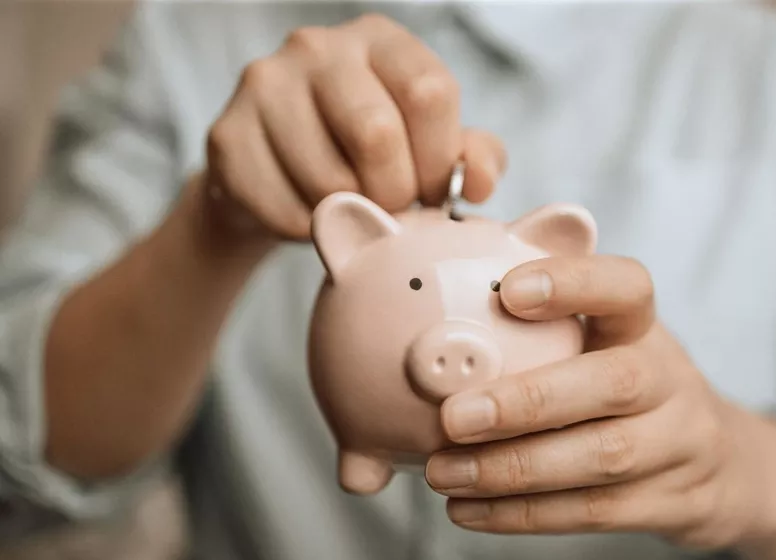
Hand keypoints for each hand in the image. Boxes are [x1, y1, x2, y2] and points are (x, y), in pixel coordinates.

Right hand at [202, 13, 504, 242]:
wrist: (276, 176)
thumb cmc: (364, 157)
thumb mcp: (428, 146)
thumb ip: (470, 156)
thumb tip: (479, 181)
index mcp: (379, 41)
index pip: (429, 93)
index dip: (440, 160)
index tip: (432, 189)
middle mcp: (318, 48)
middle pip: (377, 134)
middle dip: (396, 193)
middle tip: (391, 208)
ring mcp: (264, 85)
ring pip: (330, 180)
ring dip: (353, 217)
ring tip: (352, 211)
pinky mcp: (227, 136)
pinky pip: (288, 210)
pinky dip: (313, 232)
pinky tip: (314, 218)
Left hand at [424, 255, 775, 559]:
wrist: (724, 467)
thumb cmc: (631, 388)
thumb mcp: (607, 340)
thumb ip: (547, 310)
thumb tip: (454, 267)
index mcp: (644, 329)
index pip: (627, 288)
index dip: (573, 283)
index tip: (508, 290)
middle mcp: (670, 381)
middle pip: (616, 384)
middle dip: (528, 402)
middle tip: (453, 417)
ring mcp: (679, 446)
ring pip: (602, 458)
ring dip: (511, 469)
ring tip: (443, 473)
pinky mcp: (671, 504)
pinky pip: (593, 512)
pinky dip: (522, 514)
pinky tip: (467, 510)